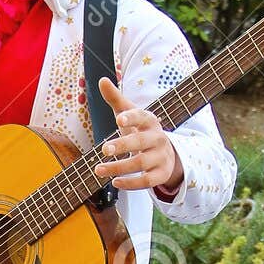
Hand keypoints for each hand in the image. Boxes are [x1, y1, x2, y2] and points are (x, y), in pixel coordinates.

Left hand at [92, 77, 182, 192]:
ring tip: (98, 169)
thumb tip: (101, 80)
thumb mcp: (129, 114)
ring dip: (119, 167)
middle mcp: (158, 138)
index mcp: (150, 121)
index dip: (132, 117)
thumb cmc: (140, 130)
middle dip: (123, 145)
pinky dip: (131, 183)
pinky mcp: (161, 174)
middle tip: (104, 149)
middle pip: (141, 141)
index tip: (118, 118)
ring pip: (141, 163)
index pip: (143, 116)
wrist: (165, 153)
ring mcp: (161, 157)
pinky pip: (147, 182)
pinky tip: (115, 182)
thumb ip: (115, 98)